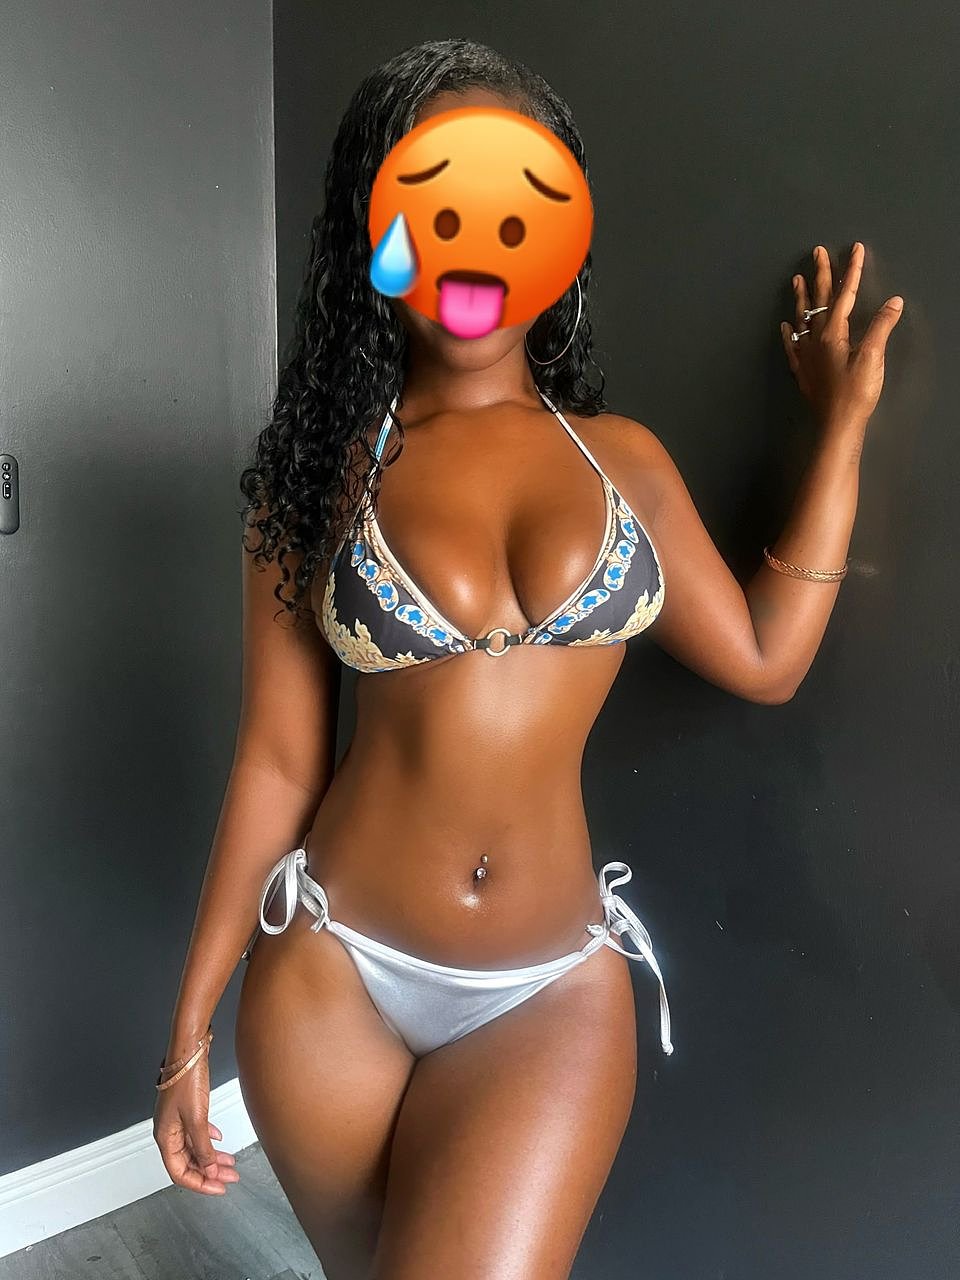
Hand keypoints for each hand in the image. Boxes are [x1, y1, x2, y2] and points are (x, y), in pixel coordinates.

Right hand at [153, 1056, 239, 1194]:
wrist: (188, 1050)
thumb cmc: (186, 1079)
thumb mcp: (197, 1118)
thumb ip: (203, 1147)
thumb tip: (209, 1169)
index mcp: (165, 1137)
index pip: (179, 1173)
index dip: (199, 1184)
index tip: (219, 1188)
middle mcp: (169, 1131)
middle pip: (188, 1162)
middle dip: (210, 1172)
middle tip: (230, 1177)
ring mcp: (177, 1120)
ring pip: (194, 1148)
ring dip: (212, 1157)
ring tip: (230, 1163)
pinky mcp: (186, 1109)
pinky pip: (196, 1132)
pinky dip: (208, 1139)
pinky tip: (219, 1141)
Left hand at [780, 242, 903, 428]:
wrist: (836, 425)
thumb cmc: (855, 394)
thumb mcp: (873, 357)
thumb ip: (881, 327)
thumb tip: (893, 302)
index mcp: (833, 334)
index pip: (844, 294)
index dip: (851, 271)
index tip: (855, 250)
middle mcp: (815, 340)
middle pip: (818, 300)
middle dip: (820, 274)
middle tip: (817, 253)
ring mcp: (806, 355)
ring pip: (801, 318)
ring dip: (800, 297)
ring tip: (796, 279)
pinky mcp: (803, 371)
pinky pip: (792, 346)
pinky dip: (789, 332)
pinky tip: (785, 326)